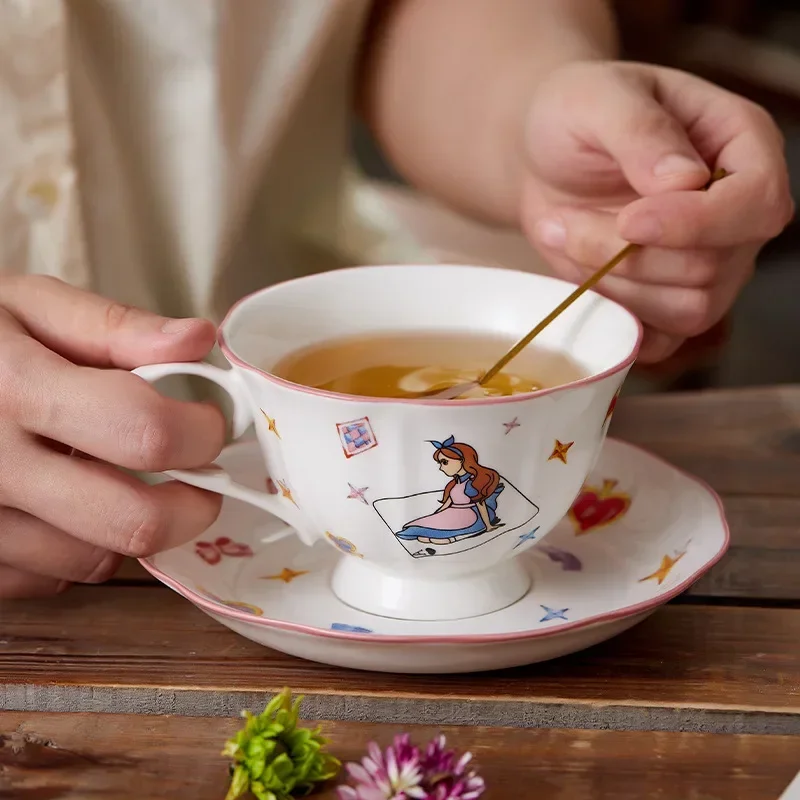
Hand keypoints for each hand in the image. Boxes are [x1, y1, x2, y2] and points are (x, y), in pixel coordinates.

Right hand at [0, 276, 225, 598]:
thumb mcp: (27, 307)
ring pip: (97, 558)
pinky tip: (61, 503)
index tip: (210, 423)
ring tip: (112, 480)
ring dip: (127, 525)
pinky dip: (76, 547)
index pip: (143, 431)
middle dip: (191, 504)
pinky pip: (52, 578)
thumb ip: (114, 326)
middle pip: (132, 520)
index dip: (200, 431)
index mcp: (11, 387)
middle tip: (197, 479)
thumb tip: (198, 340)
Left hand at [520, 61, 793, 361]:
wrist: (542, 161)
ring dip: (613, 284)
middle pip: (711, 267)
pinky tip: (580, 277)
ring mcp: (712, 267)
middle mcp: (738, 214)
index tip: (629, 220)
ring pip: (687, 310)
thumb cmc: (575, 117)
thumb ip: (641, 131)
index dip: (696, 224)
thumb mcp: (597, 99)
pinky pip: (661, 340)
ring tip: (566, 237)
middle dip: (626, 255)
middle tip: (564, 221)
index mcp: (742, 147)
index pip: (758, 203)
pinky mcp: (671, 305)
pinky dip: (614, 318)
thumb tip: (685, 180)